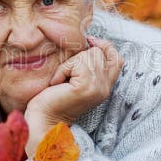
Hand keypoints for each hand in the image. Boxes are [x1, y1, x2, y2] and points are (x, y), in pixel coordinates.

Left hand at [24, 37, 122, 157]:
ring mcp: (97, 88)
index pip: (118, 59)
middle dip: (81, 56)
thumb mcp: (76, 78)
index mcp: (105, 86)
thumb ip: (89, 66)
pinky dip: (64, 69)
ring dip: (71, 63)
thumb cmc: (53, 97)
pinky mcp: (86, 87)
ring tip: (63, 80)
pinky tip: (58, 83)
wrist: (43, 119)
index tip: (90, 41)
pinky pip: (77, 63)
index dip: (105, 46)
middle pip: (101, 52)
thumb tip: (91, 42)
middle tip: (68, 74)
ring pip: (90, 54)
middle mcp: (105, 88)